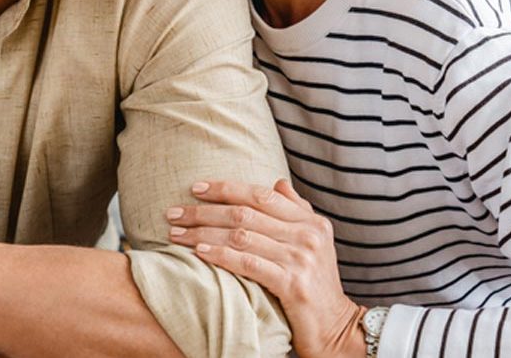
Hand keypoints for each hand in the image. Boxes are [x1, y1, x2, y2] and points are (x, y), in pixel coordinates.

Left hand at [167, 179, 365, 357]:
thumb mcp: (314, 242)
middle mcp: (307, 234)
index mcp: (311, 221)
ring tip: (177, 234)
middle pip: (245, 213)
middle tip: (174, 213)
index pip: (261, 194)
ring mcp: (301, 258)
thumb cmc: (317, 285)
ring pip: (241, 235)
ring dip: (203, 232)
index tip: (195, 187)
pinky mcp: (293, 284)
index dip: (226, 188)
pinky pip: (248, 263)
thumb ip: (297, 210)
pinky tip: (199, 252)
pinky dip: (220, 255)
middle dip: (204, 211)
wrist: (336, 328)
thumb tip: (278, 182)